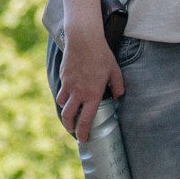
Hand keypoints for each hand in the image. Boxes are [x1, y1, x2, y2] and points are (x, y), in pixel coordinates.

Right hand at [54, 26, 124, 143]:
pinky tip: (68, 95)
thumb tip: (118, 96)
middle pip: (68, 116)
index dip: (83, 133)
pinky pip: (61, 90)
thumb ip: (117, 86)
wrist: (83, 39)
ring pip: (62, 104)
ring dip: (65, 111)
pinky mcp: (63, 77)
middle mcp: (78, 92)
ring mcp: (68, 85)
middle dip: (69, 127)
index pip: (85, 120)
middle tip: (73, 130)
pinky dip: (63, 96)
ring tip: (69, 113)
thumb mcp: (115, 71)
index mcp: (92, 94)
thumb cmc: (101, 54)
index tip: (84, 139)